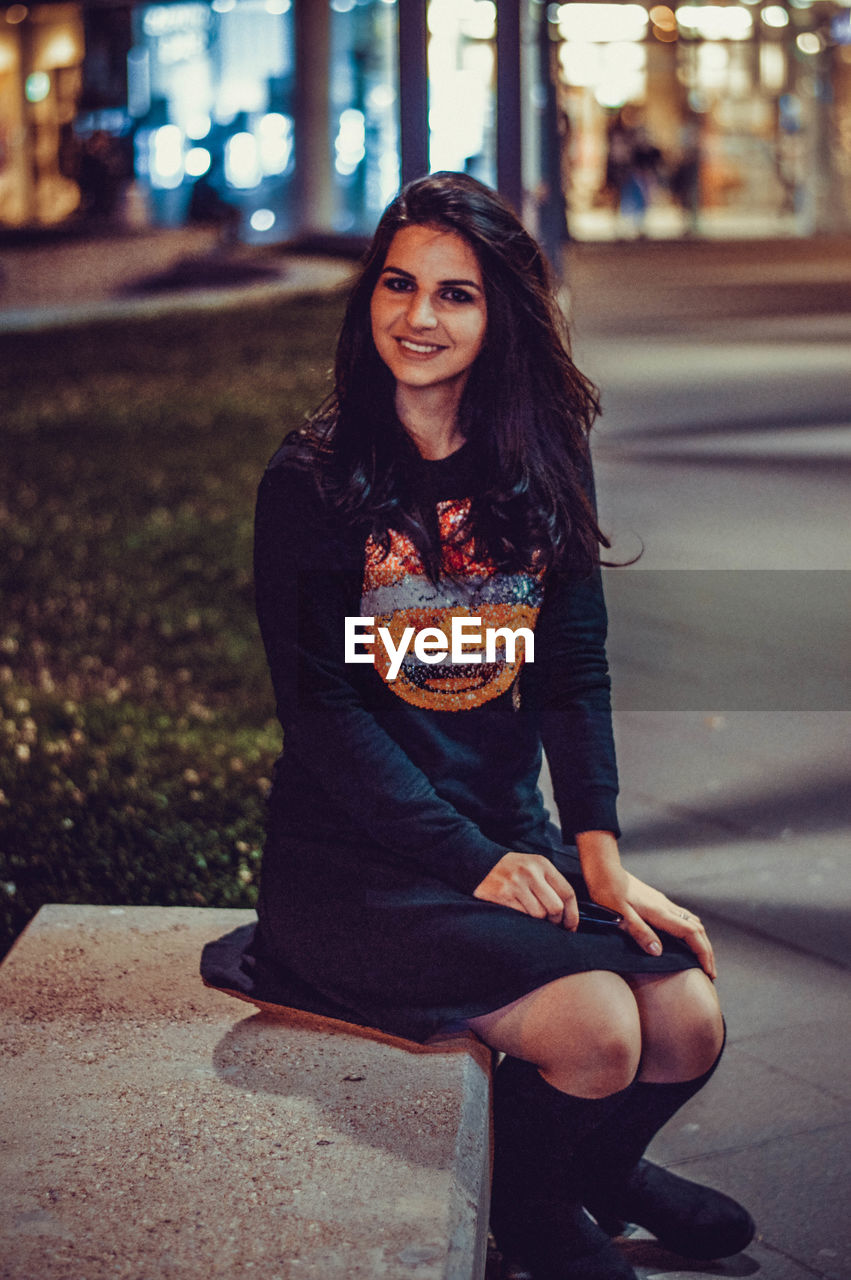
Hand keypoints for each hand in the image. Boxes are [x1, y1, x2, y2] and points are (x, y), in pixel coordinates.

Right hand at [473, 852, 579, 929]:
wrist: (478, 861)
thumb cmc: (511, 869)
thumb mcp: (533, 867)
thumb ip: (550, 884)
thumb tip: (567, 913)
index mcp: (542, 864)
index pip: (567, 892)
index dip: (572, 914)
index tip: (571, 926)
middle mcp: (531, 872)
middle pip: (555, 907)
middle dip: (556, 921)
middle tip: (552, 925)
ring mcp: (516, 883)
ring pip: (539, 915)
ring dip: (539, 922)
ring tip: (533, 917)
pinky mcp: (503, 894)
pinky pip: (522, 916)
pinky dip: (524, 920)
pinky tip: (520, 914)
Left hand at [583, 863, 715, 979]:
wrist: (604, 870)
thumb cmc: (607, 893)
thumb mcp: (619, 916)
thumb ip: (640, 932)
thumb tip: (659, 952)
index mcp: (659, 912)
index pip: (691, 933)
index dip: (703, 953)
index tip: (708, 971)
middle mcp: (666, 906)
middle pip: (697, 929)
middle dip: (707, 951)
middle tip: (711, 973)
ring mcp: (663, 903)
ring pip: (692, 922)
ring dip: (701, 941)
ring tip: (702, 959)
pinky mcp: (658, 901)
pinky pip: (683, 917)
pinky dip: (692, 931)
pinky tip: (686, 940)